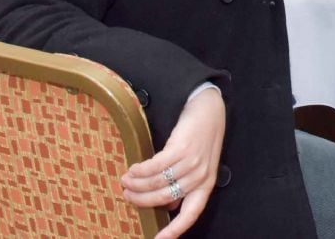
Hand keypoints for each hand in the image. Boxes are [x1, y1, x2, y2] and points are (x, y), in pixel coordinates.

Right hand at [122, 89, 225, 238]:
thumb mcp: (199, 166)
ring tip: (125, 181)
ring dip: (137, 184)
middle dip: (141, 200)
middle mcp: (200, 177)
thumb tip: (170, 207)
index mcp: (205, 186)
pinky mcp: (182, 148)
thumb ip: (186, 186)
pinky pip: (156, 166)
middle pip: (164, 198)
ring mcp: (193, 162)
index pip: (190, 215)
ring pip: (158, 183)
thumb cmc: (201, 138)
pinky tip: (133, 169)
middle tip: (126, 196)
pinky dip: (140, 170)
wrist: (209, 108)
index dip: (174, 230)